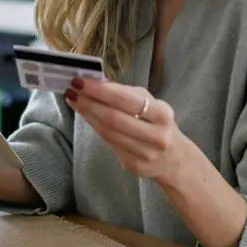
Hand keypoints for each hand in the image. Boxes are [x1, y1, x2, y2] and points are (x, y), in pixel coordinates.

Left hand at [66, 78, 185, 181]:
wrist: (175, 159)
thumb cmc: (160, 124)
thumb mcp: (153, 104)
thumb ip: (128, 94)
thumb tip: (99, 81)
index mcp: (162, 114)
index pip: (125, 100)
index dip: (100, 91)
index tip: (81, 81)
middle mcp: (156, 135)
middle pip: (114, 118)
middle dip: (89, 103)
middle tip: (71, 90)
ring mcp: (145, 153)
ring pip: (109, 132)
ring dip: (88, 115)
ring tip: (74, 101)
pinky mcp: (134, 166)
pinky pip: (110, 144)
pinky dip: (95, 128)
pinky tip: (87, 117)